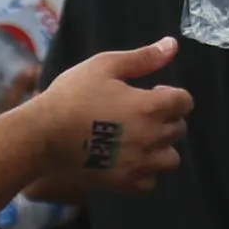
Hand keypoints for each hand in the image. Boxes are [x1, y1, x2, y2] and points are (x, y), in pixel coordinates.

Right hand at [21, 37, 191, 199]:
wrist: (43, 135)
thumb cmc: (72, 96)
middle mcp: (151, 137)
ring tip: (139, 140)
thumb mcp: (105, 66)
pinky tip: (128, 161)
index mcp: (150, 106)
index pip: (185, 102)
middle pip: (179, 129)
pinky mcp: (125, 183)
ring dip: (161, 148)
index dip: (171, 95)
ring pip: (171, 159)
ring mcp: (139, 164)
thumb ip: (143, 58)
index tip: (151, 92)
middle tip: (139, 113)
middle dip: (166, 118)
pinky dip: (144, 173)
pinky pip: (150, 182)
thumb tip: (173, 45)